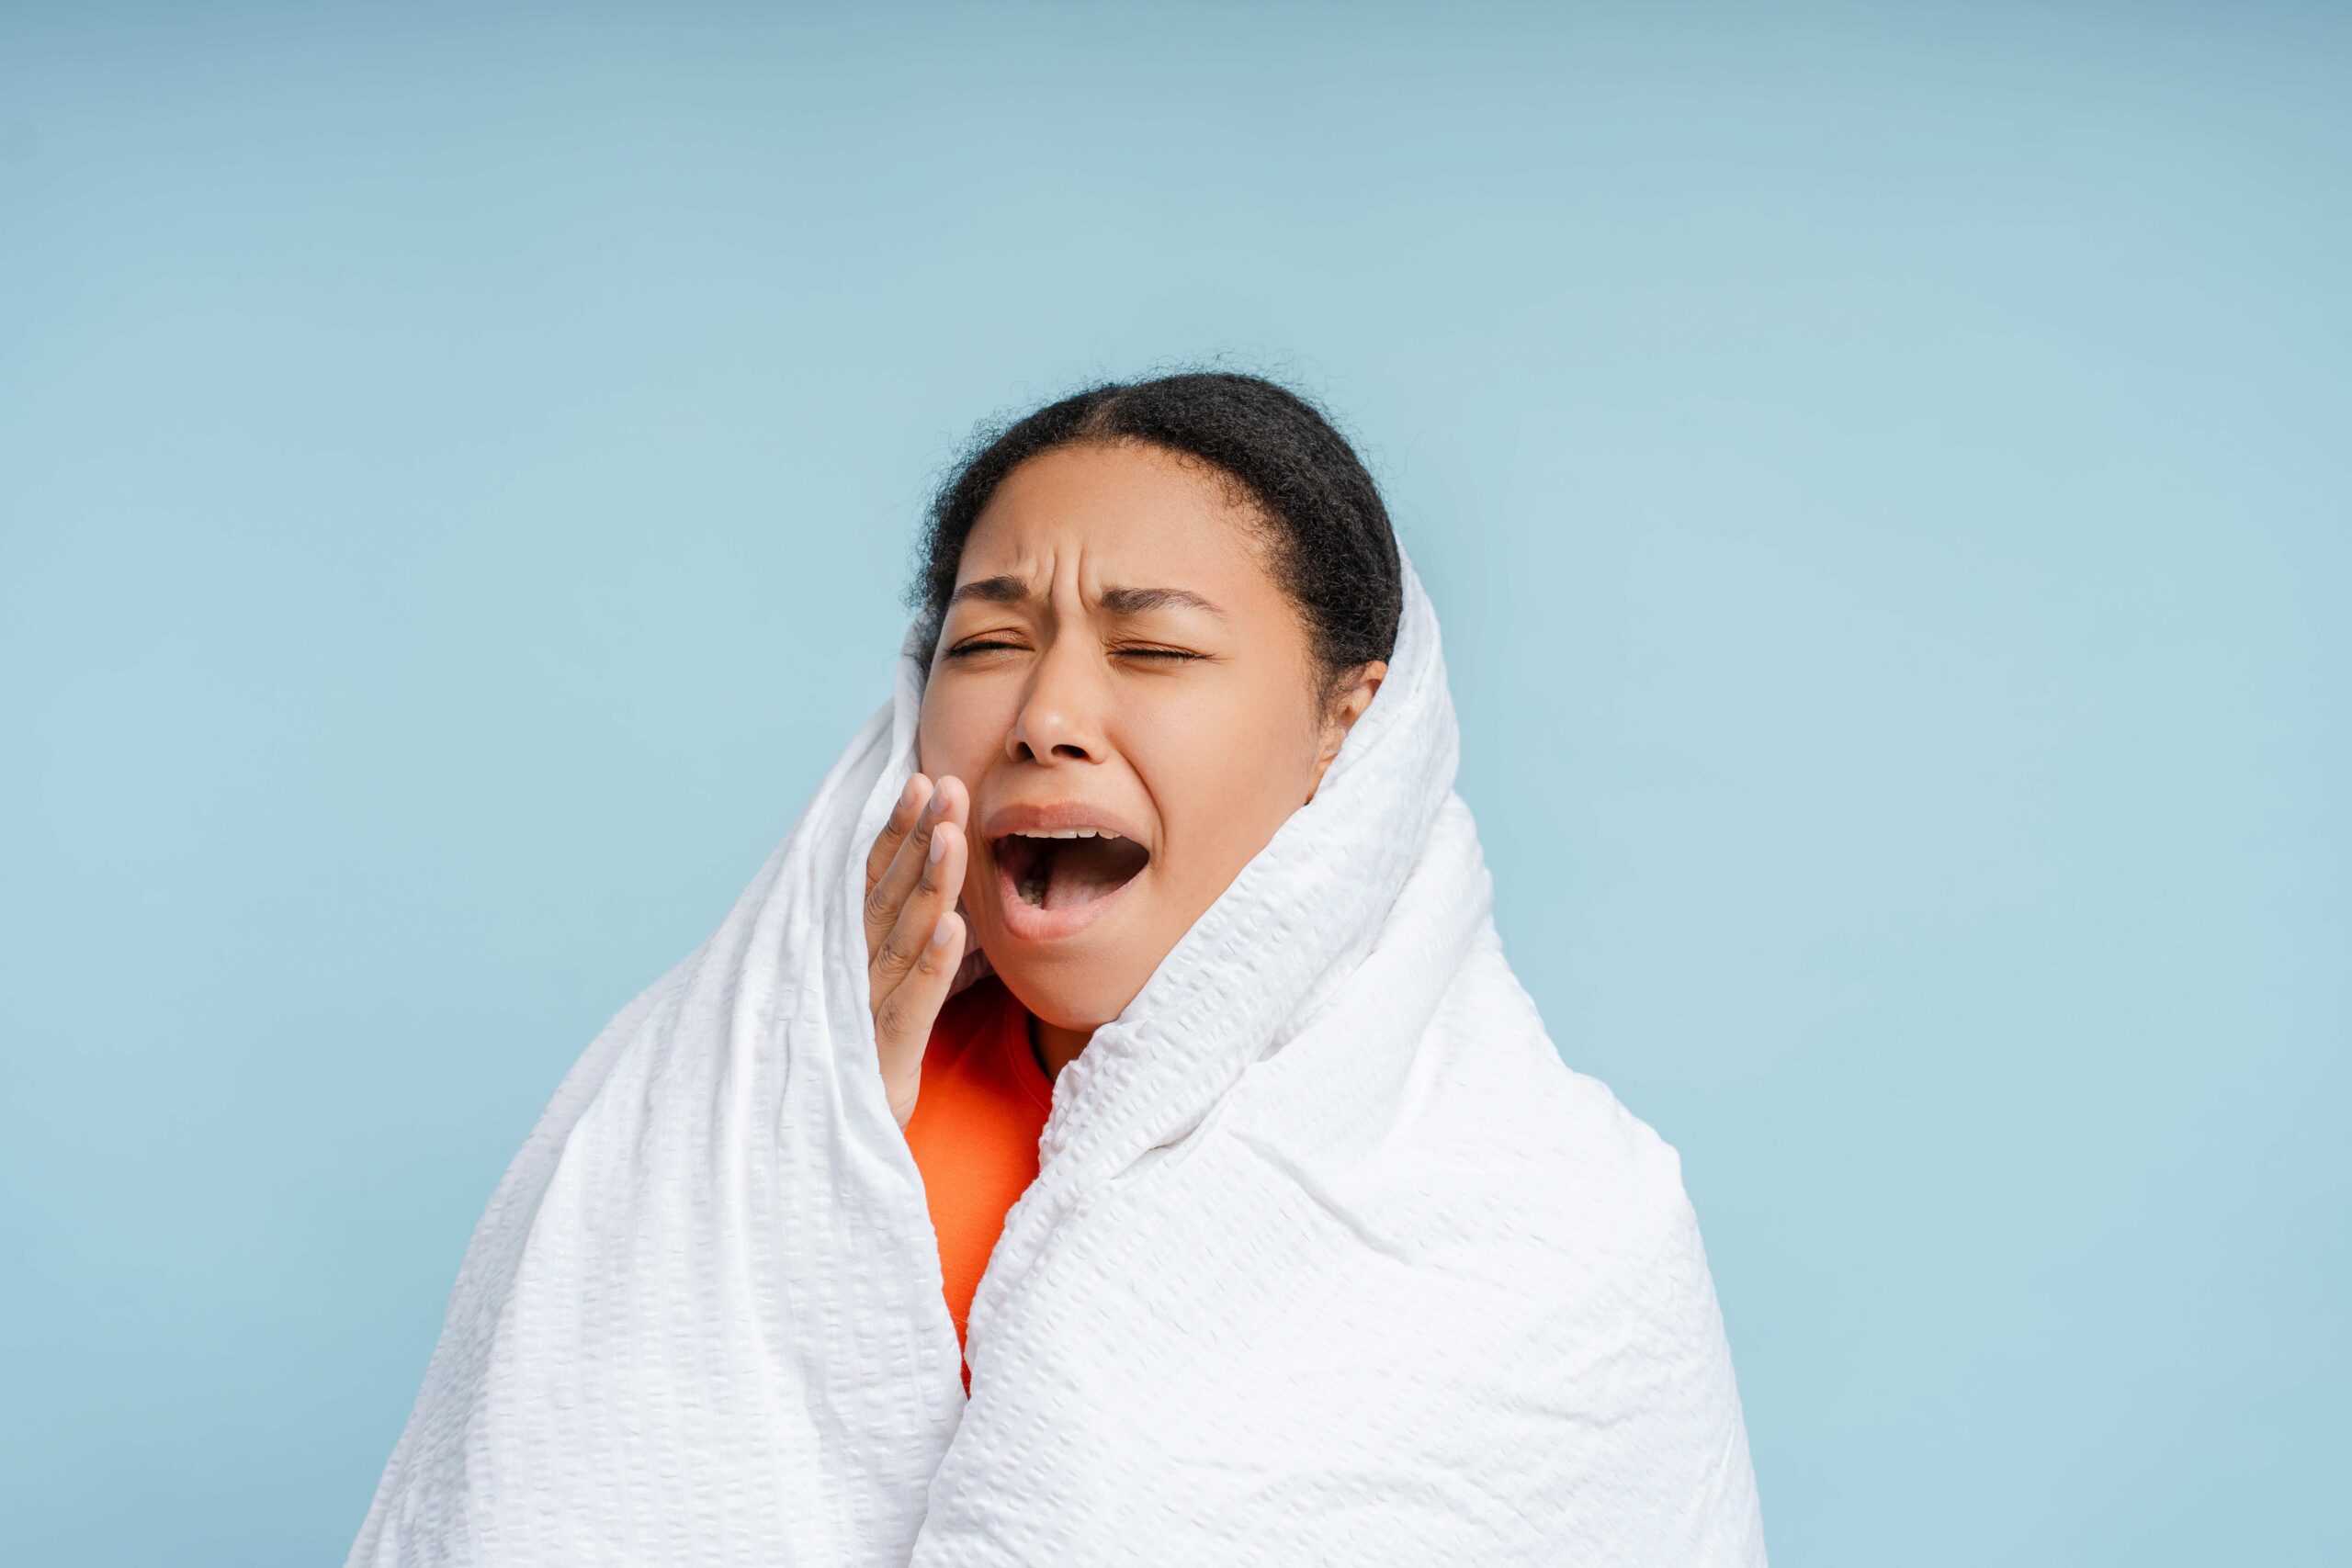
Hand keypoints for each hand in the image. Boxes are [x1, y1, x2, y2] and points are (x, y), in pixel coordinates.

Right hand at [863, 771, 969, 1127]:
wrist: (803, 1171)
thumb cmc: (846, 1086)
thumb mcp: (872, 1020)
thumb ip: (895, 969)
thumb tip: (935, 914)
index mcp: (849, 964)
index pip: (873, 885)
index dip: (900, 834)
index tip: (924, 780)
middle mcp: (851, 980)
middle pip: (888, 897)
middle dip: (920, 838)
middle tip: (946, 783)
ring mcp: (863, 1019)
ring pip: (901, 939)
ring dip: (929, 884)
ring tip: (953, 832)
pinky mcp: (883, 1063)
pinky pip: (911, 1006)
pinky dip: (932, 965)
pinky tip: (954, 927)